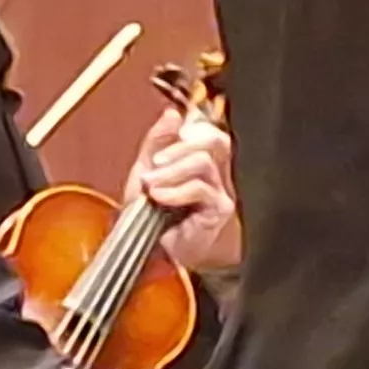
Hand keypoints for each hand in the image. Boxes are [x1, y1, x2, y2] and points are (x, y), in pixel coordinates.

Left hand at [132, 107, 241, 271]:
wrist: (158, 254)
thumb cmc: (154, 217)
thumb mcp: (147, 171)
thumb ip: (157, 142)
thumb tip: (171, 114)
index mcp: (202, 162)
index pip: (209, 132)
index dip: (192, 128)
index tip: (170, 137)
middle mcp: (217, 174)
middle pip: (215, 141)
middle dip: (179, 147)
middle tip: (155, 161)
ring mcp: (221, 192)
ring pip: (204, 162)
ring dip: (172, 170)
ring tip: (151, 184)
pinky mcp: (220, 210)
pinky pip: (201, 189)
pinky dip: (176, 191)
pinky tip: (159, 197)